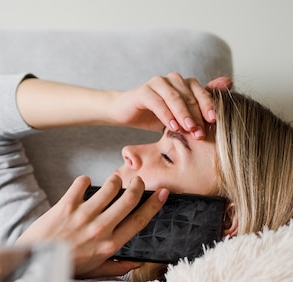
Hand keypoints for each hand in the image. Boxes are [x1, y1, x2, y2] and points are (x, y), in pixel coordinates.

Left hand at [16, 174, 167, 278]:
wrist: (34, 261)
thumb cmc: (65, 266)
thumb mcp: (95, 271)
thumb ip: (117, 267)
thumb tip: (137, 264)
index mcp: (110, 245)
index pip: (140, 220)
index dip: (154, 204)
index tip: (162, 193)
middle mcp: (100, 229)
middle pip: (129, 199)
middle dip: (137, 185)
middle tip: (137, 181)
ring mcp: (83, 216)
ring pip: (110, 187)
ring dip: (115, 180)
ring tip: (114, 181)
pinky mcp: (65, 206)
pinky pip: (82, 183)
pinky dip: (85, 181)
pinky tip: (84, 185)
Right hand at [109, 72, 231, 138]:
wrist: (124, 113)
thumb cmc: (152, 114)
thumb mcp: (178, 115)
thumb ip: (198, 104)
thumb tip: (228, 82)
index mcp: (184, 83)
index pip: (201, 92)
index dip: (209, 106)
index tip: (214, 122)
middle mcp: (172, 79)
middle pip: (190, 95)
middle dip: (196, 115)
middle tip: (201, 132)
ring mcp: (157, 82)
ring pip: (175, 97)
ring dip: (183, 114)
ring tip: (188, 129)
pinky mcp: (143, 91)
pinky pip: (158, 102)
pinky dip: (166, 114)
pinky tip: (171, 126)